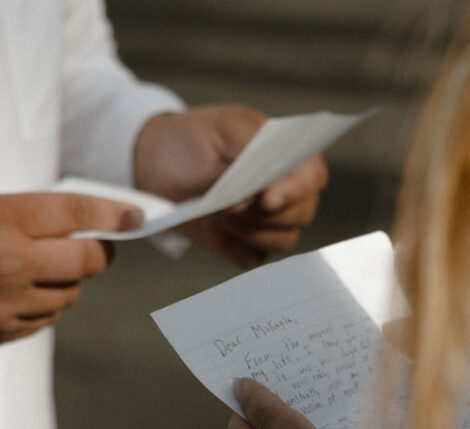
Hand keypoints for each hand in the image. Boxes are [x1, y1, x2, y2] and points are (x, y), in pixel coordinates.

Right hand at [0, 192, 140, 354]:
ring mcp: (2, 306)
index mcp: (1, 218)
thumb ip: (21, 216)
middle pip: (89, 264)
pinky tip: (16, 297)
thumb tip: (73, 228)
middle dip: (100, 254)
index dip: (116, 215)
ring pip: (68, 298)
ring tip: (38, 271)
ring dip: (64, 283)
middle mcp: (9, 263)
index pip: (79, 214)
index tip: (137, 217)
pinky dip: (39, 308)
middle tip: (96, 249)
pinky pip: (39, 323)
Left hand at [134, 105, 328, 267]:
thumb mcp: (222, 129)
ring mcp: (270, 220)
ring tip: (218, 212)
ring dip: (247, 230)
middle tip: (227, 203)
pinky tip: (216, 230)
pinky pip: (256, 258)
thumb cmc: (194, 139)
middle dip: (261, 213)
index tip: (266, 198)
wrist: (157, 164)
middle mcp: (287, 190)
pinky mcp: (249, 244)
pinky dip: (235, 247)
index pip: (312, 176)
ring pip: (282, 239)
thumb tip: (260, 191)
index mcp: (289, 155)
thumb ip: (250, 149)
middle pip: (301, 213)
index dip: (294, 190)